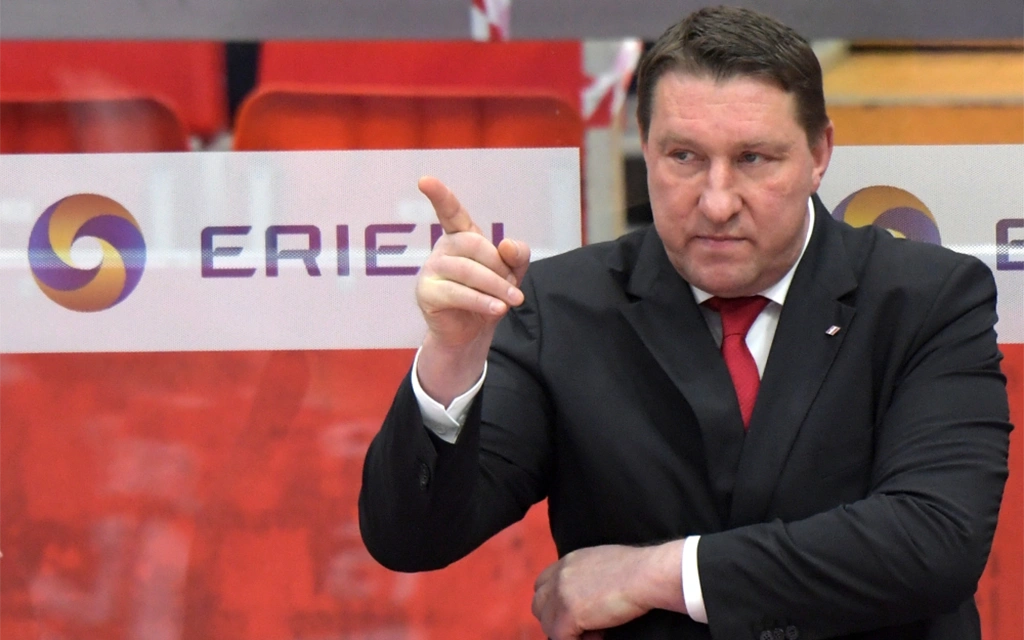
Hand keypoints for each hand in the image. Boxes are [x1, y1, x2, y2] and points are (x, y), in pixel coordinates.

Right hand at [415, 176, 530, 404]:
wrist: (471, 333)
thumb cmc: (489, 296)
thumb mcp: (511, 274)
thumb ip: (516, 256)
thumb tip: (505, 244)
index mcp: (461, 237)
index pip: (451, 212)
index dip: (439, 196)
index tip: (425, 180)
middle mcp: (443, 248)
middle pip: (475, 245)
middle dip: (499, 266)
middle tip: (515, 289)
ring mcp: (431, 270)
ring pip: (467, 271)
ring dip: (495, 287)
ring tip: (512, 302)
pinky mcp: (427, 293)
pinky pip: (457, 293)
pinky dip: (482, 302)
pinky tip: (497, 309)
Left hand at [532, 542, 684, 638]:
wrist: (647, 574)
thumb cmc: (637, 570)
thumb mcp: (602, 564)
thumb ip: (586, 576)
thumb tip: (586, 599)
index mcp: (568, 561)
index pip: (543, 585)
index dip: (554, 603)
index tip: (576, 614)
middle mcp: (560, 575)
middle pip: (539, 605)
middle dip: (556, 619)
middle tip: (584, 626)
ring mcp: (561, 594)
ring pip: (548, 625)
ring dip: (569, 632)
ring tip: (597, 631)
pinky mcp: (568, 614)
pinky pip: (560, 638)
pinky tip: (601, 635)